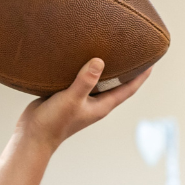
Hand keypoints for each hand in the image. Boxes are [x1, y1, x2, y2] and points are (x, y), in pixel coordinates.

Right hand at [16, 58, 151, 148]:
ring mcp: (82, 99)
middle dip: (127, 70)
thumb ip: (85, 81)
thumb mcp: (72, 99)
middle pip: (117, 84)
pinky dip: (85, 69)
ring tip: (111, 50)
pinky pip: (81, 79)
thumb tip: (100, 61)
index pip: (128, 89)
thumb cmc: (55, 123)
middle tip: (135, 51)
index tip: (151, 63)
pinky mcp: (68, 95)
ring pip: (98, 80)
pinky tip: (83, 57)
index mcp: (102, 106)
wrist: (33, 135)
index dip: (141, 76)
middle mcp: (95, 102)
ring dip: (106, 68)